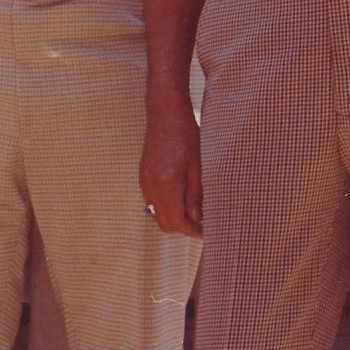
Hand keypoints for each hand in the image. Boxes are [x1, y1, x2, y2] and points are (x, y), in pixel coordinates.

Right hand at [140, 99, 203, 236]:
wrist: (165, 117)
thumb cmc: (186, 137)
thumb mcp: (198, 168)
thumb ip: (196, 196)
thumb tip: (197, 219)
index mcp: (167, 184)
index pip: (177, 221)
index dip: (192, 231)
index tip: (205, 231)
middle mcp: (151, 187)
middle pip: (164, 223)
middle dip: (182, 228)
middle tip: (201, 224)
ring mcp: (144, 182)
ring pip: (156, 214)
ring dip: (174, 218)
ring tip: (193, 211)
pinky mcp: (143, 178)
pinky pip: (152, 202)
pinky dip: (166, 207)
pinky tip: (180, 198)